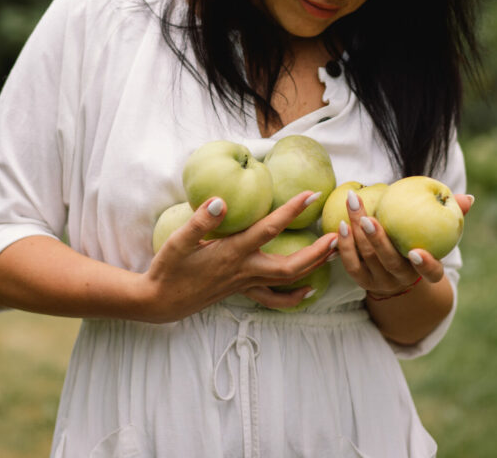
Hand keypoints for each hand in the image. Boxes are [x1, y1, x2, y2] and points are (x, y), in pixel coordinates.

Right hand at [143, 190, 337, 320]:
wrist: (159, 302)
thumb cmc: (168, 269)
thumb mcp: (178, 241)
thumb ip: (201, 222)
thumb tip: (221, 201)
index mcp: (232, 253)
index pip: (268, 230)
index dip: (290, 212)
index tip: (310, 195)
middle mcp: (244, 270)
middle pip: (291, 265)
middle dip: (317, 251)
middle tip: (337, 234)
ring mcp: (245, 284)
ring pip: (287, 281)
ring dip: (313, 268)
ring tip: (333, 254)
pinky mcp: (241, 291)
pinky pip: (274, 298)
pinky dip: (293, 297)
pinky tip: (308, 291)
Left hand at [335, 188, 473, 298]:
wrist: (396, 274)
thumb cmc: (420, 242)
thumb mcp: (437, 232)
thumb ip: (451, 215)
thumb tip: (468, 198)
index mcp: (426, 270)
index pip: (432, 274)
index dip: (426, 265)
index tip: (417, 252)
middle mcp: (403, 279)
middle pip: (389, 262)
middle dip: (377, 240)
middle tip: (367, 218)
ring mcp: (381, 282)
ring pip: (368, 260)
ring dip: (357, 235)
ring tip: (352, 209)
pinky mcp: (362, 281)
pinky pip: (351, 265)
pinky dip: (345, 246)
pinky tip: (341, 224)